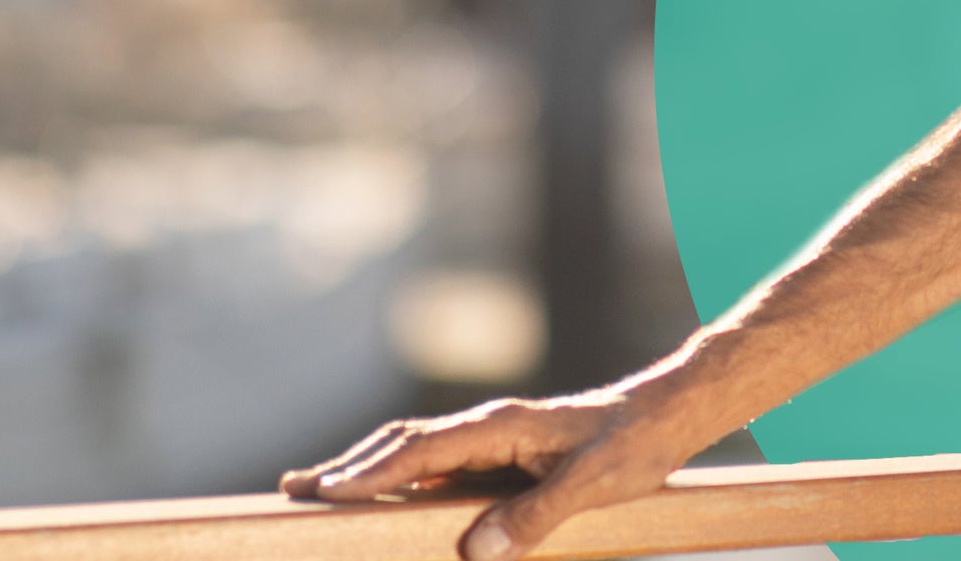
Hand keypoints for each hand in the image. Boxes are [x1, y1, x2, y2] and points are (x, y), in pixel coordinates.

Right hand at [281, 393, 693, 559]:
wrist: (666, 414)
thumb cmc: (633, 443)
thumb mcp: (593, 484)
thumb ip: (537, 516)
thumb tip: (478, 551)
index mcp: (501, 426)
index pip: (422, 451)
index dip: (373, 474)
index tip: (328, 493)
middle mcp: (488, 427)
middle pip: (403, 447)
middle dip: (348, 469)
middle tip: (293, 491)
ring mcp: (491, 439)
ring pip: (414, 454)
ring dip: (366, 470)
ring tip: (317, 489)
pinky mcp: (501, 454)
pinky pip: (438, 467)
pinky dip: (400, 480)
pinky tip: (383, 497)